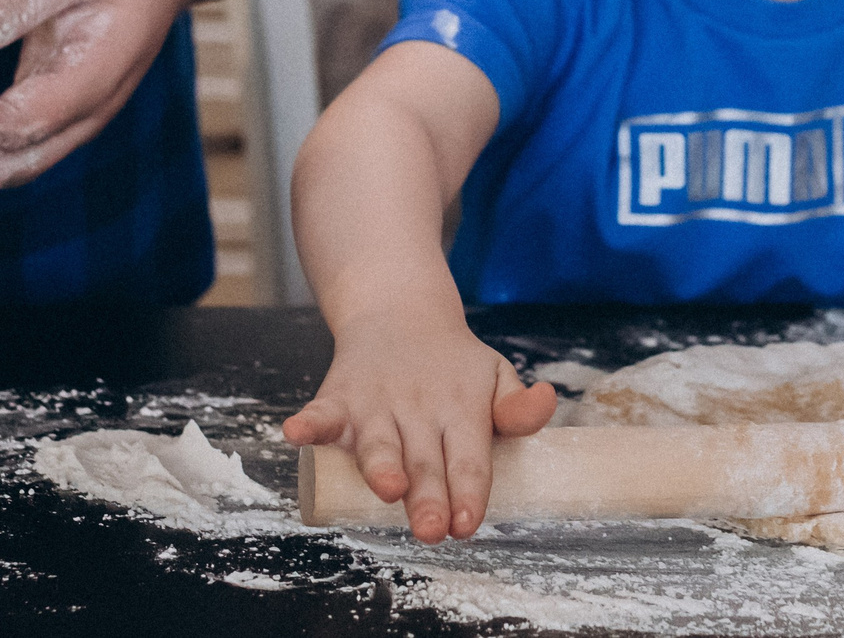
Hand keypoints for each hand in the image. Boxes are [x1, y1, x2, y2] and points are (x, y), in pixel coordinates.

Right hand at [281, 306, 555, 542]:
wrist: (400, 313)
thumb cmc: (454, 365)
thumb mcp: (494, 376)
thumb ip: (516, 406)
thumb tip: (546, 403)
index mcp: (461, 408)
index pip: (469, 457)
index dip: (468, 490)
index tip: (467, 523)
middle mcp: (418, 408)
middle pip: (423, 460)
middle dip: (427, 496)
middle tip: (433, 529)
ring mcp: (376, 404)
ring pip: (377, 442)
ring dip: (380, 465)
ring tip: (387, 489)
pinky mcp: (339, 398)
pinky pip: (321, 413)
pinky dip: (309, 425)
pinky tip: (297, 433)